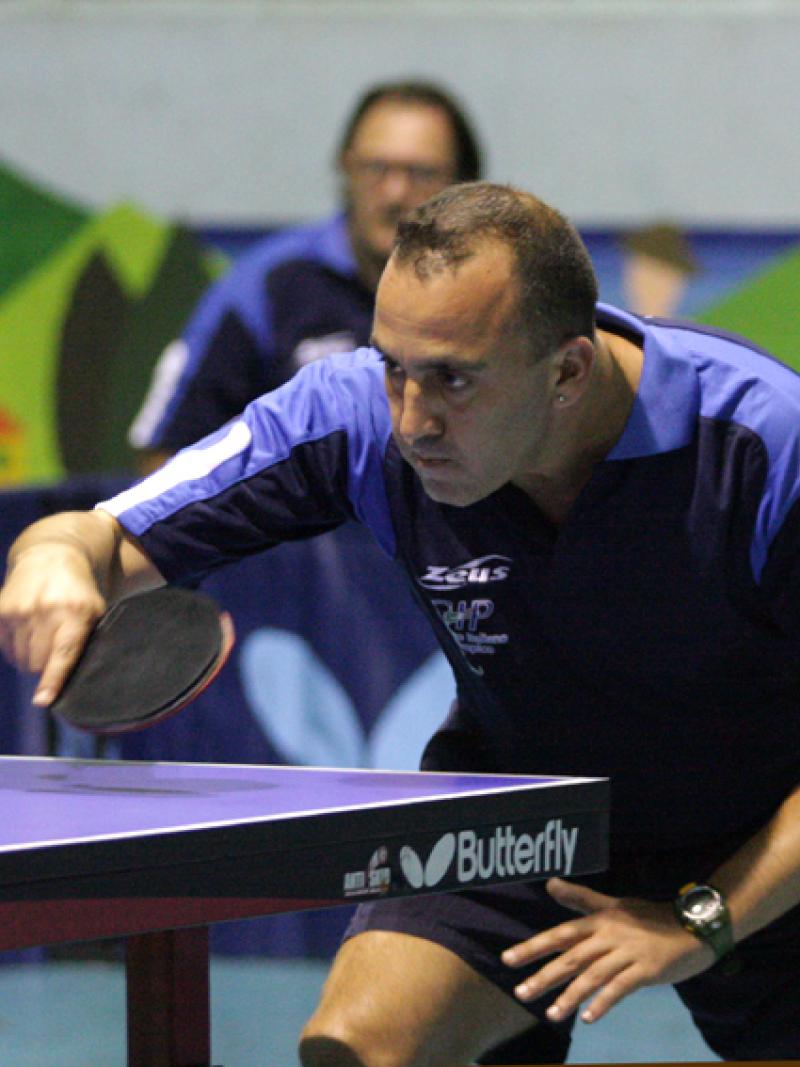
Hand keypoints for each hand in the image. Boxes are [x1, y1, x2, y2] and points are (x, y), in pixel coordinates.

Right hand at [0, 544, 105, 705]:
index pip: (62, 654)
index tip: (42, 700)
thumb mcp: (95, 613)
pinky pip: (4, 647)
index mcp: (75, 615)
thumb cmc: (79, 595)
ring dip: (28, 656)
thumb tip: (70, 681)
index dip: (51, 681)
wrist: (52, 557)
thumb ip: (86, 644)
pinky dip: (14, 646)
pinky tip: (25, 629)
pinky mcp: (1, 610)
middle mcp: (46, 611)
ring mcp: (20, 610)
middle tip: (53, 648)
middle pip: (37, 664)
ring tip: (41, 634)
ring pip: (19, 659)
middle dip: (44, 666)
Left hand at [501, 877, 714, 1024]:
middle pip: (570, 956)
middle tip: (520, 992)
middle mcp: (608, 934)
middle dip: (543, 975)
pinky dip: (603, 1002)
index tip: (507, 959)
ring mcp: (627, 952)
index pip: (559, 934)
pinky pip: (620, 988)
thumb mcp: (613, 903)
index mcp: (598, 920)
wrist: (692, 926)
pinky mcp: (646, 970)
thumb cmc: (649, 917)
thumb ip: (581, 898)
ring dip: (570, 996)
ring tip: (550, 1014)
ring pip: (592, 975)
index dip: (533, 946)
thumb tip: (549, 883)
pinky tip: (587, 1018)